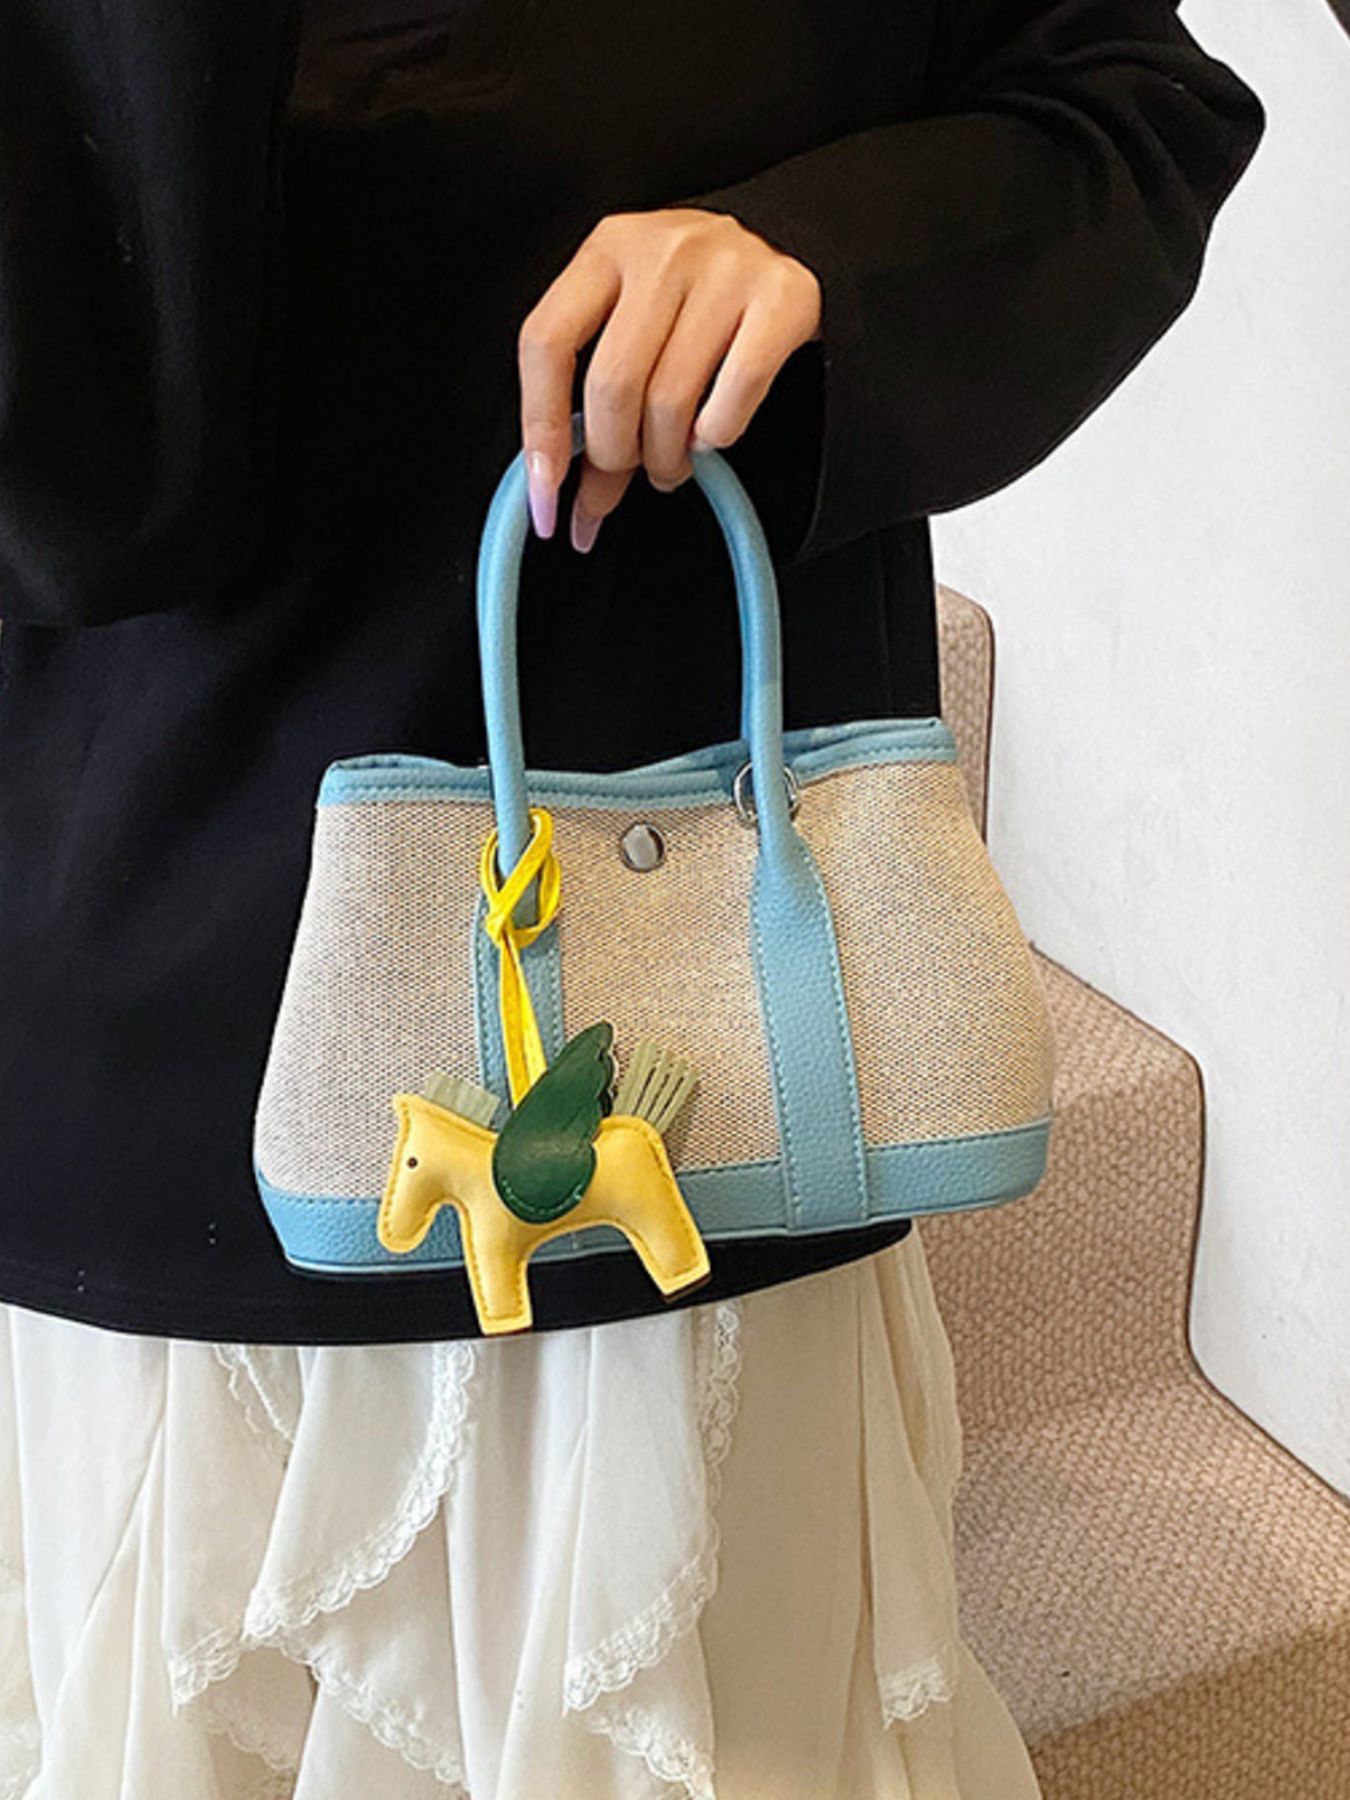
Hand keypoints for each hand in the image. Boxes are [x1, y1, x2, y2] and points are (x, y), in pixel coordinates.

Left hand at [517, 207, 821, 550]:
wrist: (787, 244)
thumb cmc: (693, 297)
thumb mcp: (630, 319)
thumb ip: (590, 386)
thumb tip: (556, 489)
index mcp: (608, 249)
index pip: (546, 341)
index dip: (540, 427)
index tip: (544, 491)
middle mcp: (663, 249)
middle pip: (612, 383)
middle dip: (612, 456)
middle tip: (623, 478)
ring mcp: (726, 269)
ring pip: (671, 400)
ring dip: (666, 458)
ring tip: (670, 465)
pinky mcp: (784, 297)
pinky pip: (735, 395)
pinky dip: (718, 434)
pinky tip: (712, 434)